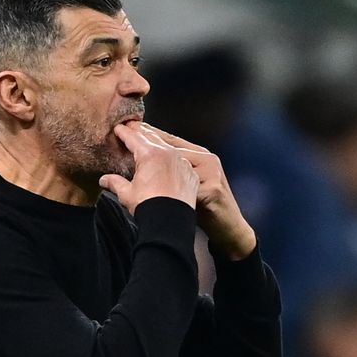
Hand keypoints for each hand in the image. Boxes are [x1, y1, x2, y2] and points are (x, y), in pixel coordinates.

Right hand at [100, 123, 198, 213]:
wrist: (171, 221)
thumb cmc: (150, 207)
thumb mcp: (127, 193)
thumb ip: (115, 183)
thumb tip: (104, 180)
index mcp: (149, 154)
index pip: (133, 137)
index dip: (124, 132)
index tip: (119, 128)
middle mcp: (168, 154)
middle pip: (151, 137)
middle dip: (140, 132)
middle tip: (133, 127)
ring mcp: (182, 162)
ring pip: (168, 146)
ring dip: (157, 143)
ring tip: (150, 141)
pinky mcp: (191, 173)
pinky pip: (181, 160)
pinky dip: (173, 158)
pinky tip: (168, 160)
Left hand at [140, 124, 256, 259]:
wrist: (230, 230)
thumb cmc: (207, 209)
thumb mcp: (189, 187)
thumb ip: (172, 174)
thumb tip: (146, 170)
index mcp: (200, 156)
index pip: (171, 140)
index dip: (151, 133)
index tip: (131, 126)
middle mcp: (206, 160)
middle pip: (173, 146)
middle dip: (148, 138)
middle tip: (126, 129)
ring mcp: (210, 173)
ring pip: (178, 162)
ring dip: (156, 158)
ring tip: (135, 154)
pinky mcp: (212, 190)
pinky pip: (186, 187)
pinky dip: (169, 187)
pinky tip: (153, 185)